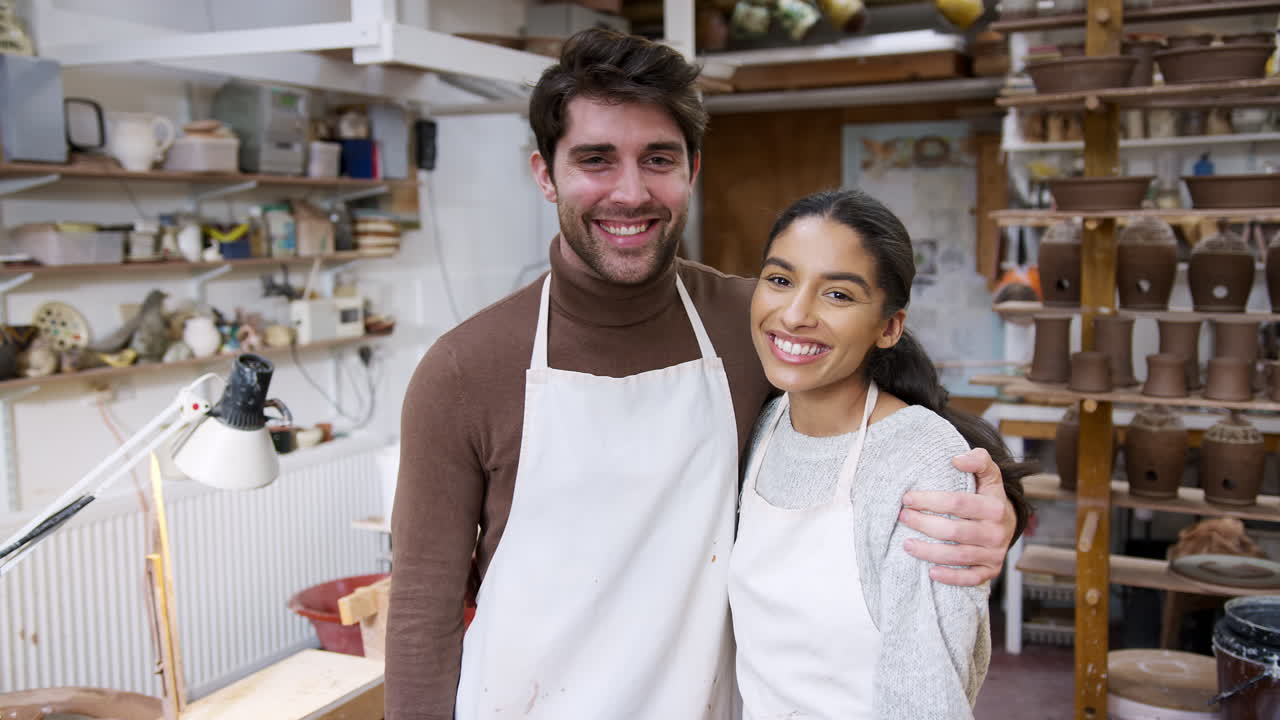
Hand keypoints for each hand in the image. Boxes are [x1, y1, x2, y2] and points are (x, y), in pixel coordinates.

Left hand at [898, 447, 1015, 586]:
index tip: (907, 498)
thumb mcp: (989, 474)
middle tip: (903, 517)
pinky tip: (930, 573)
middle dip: (924, 524)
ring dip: (929, 552)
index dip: (930, 500)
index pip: (958, 503)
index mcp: (995, 507)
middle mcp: (996, 532)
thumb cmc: (989, 496)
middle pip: (954, 531)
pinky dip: (951, 577)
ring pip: (958, 556)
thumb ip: (978, 460)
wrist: (1009, 523)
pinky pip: (970, 578)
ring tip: (906, 544)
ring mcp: (994, 553)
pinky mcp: (991, 570)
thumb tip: (957, 459)